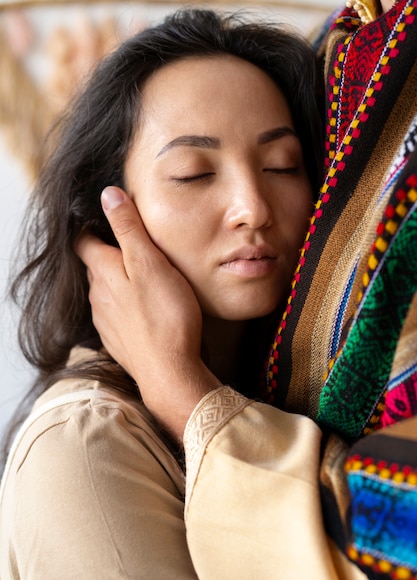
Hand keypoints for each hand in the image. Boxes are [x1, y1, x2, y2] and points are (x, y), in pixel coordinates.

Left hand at [76, 186, 219, 439]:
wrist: (169, 371)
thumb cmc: (166, 315)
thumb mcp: (150, 262)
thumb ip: (128, 228)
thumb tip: (108, 195)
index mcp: (102, 271)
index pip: (83, 240)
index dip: (92, 226)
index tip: (109, 219)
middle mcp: (97, 295)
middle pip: (95, 266)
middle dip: (111, 254)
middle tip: (138, 247)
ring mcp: (105, 319)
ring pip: (106, 291)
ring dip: (120, 282)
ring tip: (146, 278)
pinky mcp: (116, 339)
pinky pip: (115, 314)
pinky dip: (127, 306)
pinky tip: (146, 310)